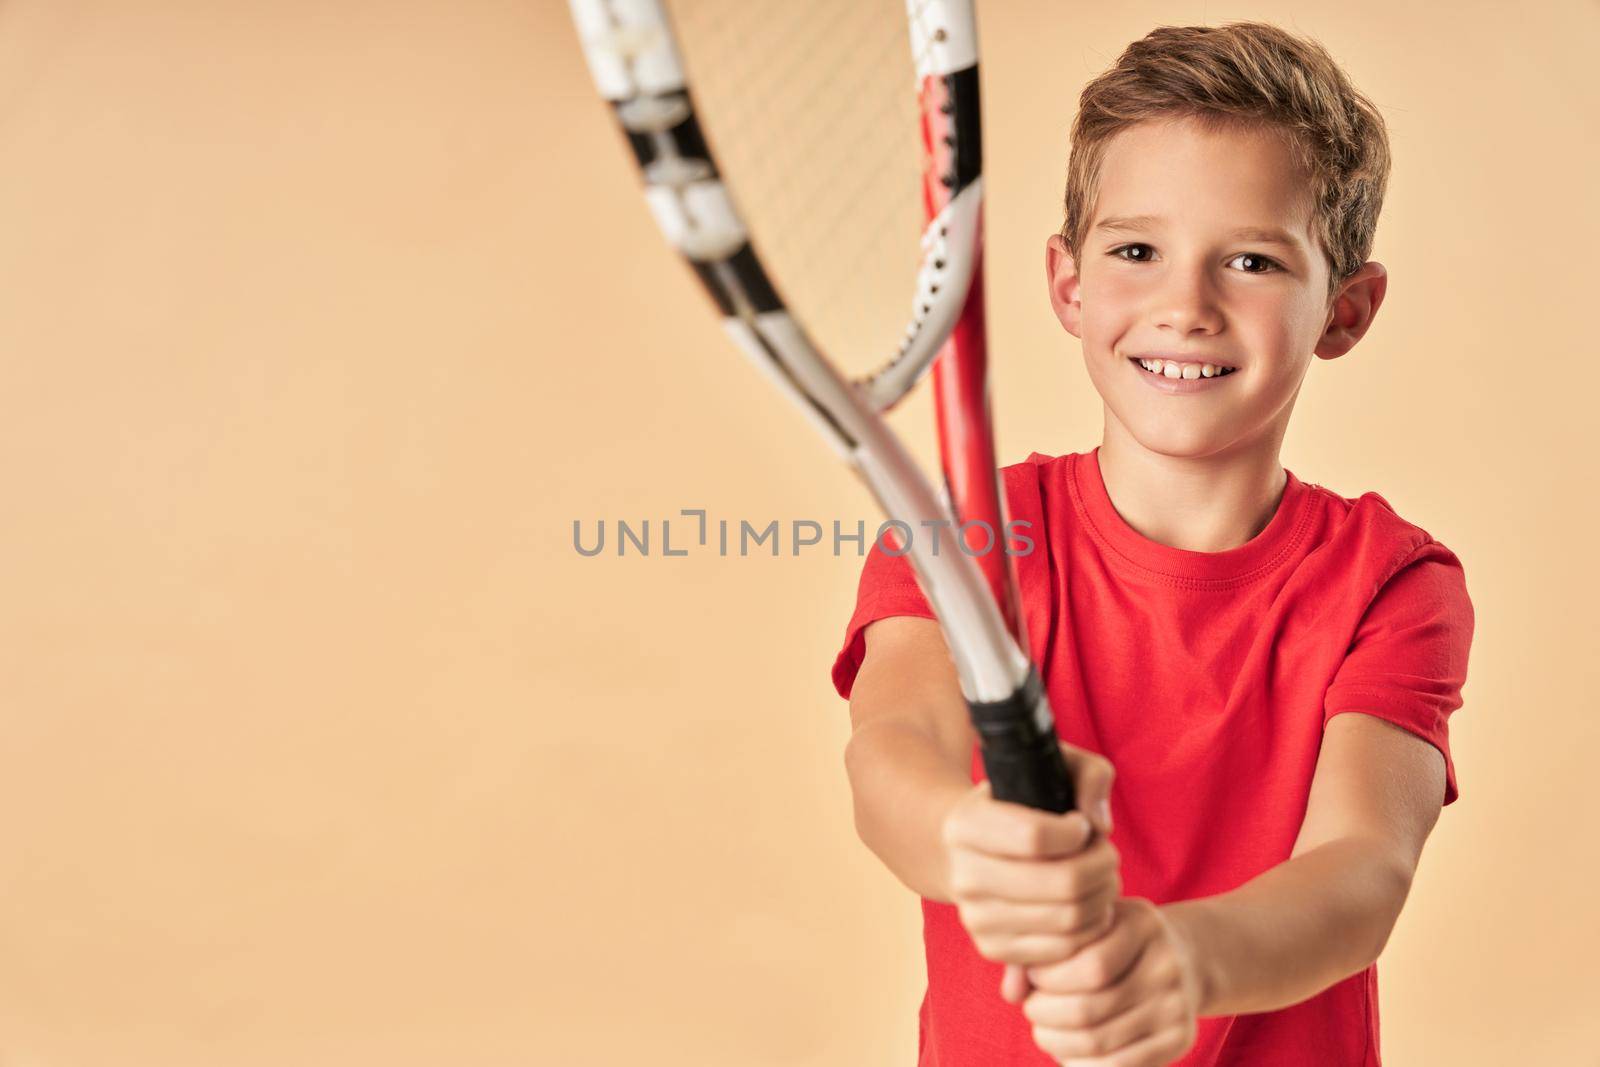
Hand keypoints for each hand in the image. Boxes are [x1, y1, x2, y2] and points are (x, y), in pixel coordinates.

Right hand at [941, 744, 1117, 970]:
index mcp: (965, 824)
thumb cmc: (1021, 805)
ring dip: (1103, 898)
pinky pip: (1062, 950)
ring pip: (1069, 920)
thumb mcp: (1051, 769)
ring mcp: (975, 917)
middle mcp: (962, 875)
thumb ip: (1090, 776)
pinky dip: (1089, 929)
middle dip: (1102, 867)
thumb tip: (1100, 825)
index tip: (1081, 825)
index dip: (1076, 831)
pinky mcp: (992, 948)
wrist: (971, 852)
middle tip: (1107, 855)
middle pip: (1062, 883)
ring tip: (1102, 878)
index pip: (1034, 836)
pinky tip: (1087, 904)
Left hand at [1020, 898, 1201, 1065]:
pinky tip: (1067, 1051)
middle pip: (1090, 1008)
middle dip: (1045, 1014)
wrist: (1180, 959)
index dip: (1047, 979)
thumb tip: (1010, 992)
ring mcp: (1178, 1005)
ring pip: (1099, 1042)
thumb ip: (1042, 951)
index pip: (1087, 966)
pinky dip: (1080, 1064)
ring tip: (1044, 1031)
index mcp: (1142, 923)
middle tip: (1031, 1009)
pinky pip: (1118, 1066)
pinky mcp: (1181, 1039)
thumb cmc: (1110, 941)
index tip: (1032, 977)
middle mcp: (1167, 963)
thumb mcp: (1083, 930)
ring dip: (1057, 1042)